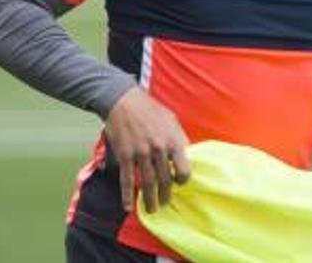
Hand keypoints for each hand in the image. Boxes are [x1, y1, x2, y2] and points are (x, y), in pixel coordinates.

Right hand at [104, 88, 190, 213]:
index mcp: (173, 140)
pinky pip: (127, 179)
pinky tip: (129, 206)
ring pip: (148, 183)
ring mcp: (141, 153)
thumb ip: (179, 140)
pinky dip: (128, 195)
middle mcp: (159, 149)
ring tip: (151, 210)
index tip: (178, 184)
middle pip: (165, 180)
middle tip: (164, 204)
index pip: (184, 169)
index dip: (182, 180)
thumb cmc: (151, 111)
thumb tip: (188, 155)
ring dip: (149, 199)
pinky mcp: (124, 155)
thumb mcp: (172, 121)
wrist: (123, 102)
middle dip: (165, 196)